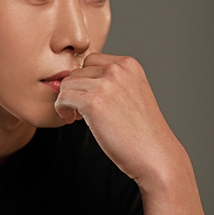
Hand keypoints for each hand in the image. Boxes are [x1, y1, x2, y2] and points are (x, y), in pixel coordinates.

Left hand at [54, 52, 181, 184]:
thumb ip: (111, 82)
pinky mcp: (93, 102)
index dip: (85, 80)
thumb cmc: (141, 131)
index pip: (91, 60)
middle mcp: (117, 70)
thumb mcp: (132, 93)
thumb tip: (74, 79)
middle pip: (77, 72)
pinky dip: (61, 109)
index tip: (88, 97)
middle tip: (81, 111)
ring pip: (67, 84)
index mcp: (129, 65)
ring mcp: (105, 85)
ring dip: (67, 100)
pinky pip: (63, 97)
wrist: (154, 153)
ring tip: (77, 116)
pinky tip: (72, 120)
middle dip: (76, 91)